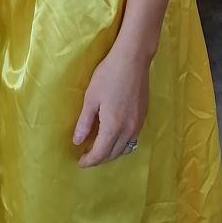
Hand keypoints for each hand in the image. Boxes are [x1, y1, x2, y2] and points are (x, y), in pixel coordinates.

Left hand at [73, 43, 149, 166]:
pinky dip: (122, 144)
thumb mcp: (91, 98)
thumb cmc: (108, 76)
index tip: (80, 162)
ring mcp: (138, 124)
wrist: (133, 60)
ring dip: (112, 153)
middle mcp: (129, 130)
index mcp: (113, 127)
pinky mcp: (143, 117)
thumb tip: (78, 141)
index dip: (89, 161)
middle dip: (100, 159)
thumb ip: (85, 122)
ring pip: (125, 149)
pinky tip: (114, 137)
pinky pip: (133, 139)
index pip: (101, 153)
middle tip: (87, 158)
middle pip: (114, 154)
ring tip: (99, 150)